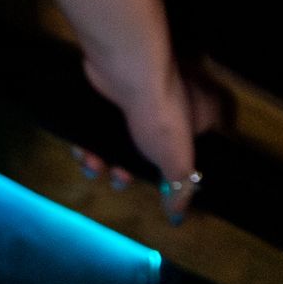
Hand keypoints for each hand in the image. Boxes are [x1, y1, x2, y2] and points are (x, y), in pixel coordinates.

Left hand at [77, 46, 222, 223]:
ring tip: (95, 166)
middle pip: (154, 146)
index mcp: (199, 117)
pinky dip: (92, 138)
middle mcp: (173, 103)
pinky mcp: (112, 90)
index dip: (178, 170)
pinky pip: (103, 122)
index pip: (196, 148)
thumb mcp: (177, 161)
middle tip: (120, 179)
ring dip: (108, 157)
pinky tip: (83, 150)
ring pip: (125, 136)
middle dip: (133, 168)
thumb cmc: (160, 115)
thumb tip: (178, 214)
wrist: (124, 69)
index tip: (162, 185)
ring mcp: (141, 94)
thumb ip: (180, 188)